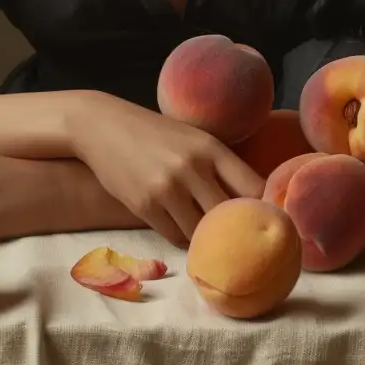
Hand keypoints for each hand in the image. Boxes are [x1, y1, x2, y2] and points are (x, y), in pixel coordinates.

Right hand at [70, 91, 265, 244]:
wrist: (101, 126)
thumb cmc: (153, 133)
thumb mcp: (193, 139)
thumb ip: (220, 165)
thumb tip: (254, 201)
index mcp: (212, 149)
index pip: (254, 188)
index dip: (264, 208)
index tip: (264, 218)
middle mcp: (192, 168)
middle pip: (230, 216)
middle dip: (236, 229)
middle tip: (239, 238)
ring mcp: (166, 189)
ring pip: (201, 232)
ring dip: (206, 237)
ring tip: (207, 235)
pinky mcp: (143, 206)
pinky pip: (174, 236)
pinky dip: (181, 237)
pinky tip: (181, 229)